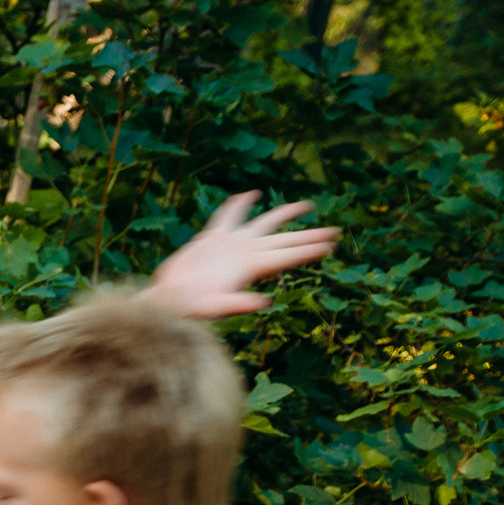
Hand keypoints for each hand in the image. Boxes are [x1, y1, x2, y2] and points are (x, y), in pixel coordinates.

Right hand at [143, 191, 338, 317]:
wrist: (168, 301)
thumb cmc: (189, 308)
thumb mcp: (213, 308)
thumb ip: (237, 304)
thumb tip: (264, 303)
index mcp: (250, 268)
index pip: (286, 256)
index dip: (308, 249)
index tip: (331, 244)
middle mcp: (246, 254)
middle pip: (285, 241)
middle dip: (310, 235)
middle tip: (336, 230)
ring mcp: (230, 245)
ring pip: (264, 224)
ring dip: (285, 214)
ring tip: (307, 205)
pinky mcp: (211, 240)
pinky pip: (228, 217)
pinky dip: (237, 206)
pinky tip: (247, 196)